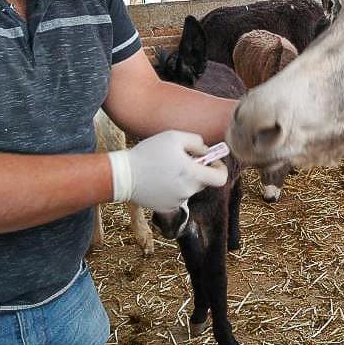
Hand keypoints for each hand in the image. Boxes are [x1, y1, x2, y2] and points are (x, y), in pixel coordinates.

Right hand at [107, 130, 227, 211]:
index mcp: (192, 174)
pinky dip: (172, 188)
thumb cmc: (148, 153)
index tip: (212, 161)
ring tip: (165, 168)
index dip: (219, 168)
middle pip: (203, 182)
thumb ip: (196, 142)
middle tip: (183, 159)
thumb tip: (206, 151)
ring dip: (183, 178)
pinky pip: (177, 196)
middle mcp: (187, 191)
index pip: (220, 179)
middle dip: (198, 170)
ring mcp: (177, 201)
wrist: (122, 175)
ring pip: (189, 188)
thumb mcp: (174, 137)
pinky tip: (158, 179)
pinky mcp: (166, 207)